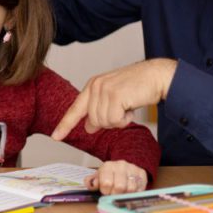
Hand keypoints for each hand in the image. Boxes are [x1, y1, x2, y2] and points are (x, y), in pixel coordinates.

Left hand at [51, 59, 177, 139]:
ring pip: (103, 122)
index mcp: (92, 86)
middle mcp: (95, 86)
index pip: (75, 109)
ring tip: (128, 106)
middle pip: (93, 121)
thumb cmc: (138, 87)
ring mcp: (104, 90)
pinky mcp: (114, 95)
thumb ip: (99, 110)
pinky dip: (125, 120)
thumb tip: (88, 127)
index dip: (65, 124)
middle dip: (110, 121)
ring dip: (119, 120)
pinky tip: (131, 108)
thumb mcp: (114, 98)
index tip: (56, 136)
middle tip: (123, 109)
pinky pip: (114, 121)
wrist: (157, 76)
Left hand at [85, 160, 147, 194]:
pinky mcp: (142, 173)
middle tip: (115, 194)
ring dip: (126, 194)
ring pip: (131, 189)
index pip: (106, 183)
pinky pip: (140, 188)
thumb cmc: (109, 176)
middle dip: (116, 194)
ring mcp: (133, 168)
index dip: (106, 191)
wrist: (123, 168)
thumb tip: (91, 185)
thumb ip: (91, 182)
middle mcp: (121, 165)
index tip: (106, 192)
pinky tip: (130, 191)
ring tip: (122, 192)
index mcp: (108, 166)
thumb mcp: (98, 178)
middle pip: (120, 187)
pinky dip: (135, 193)